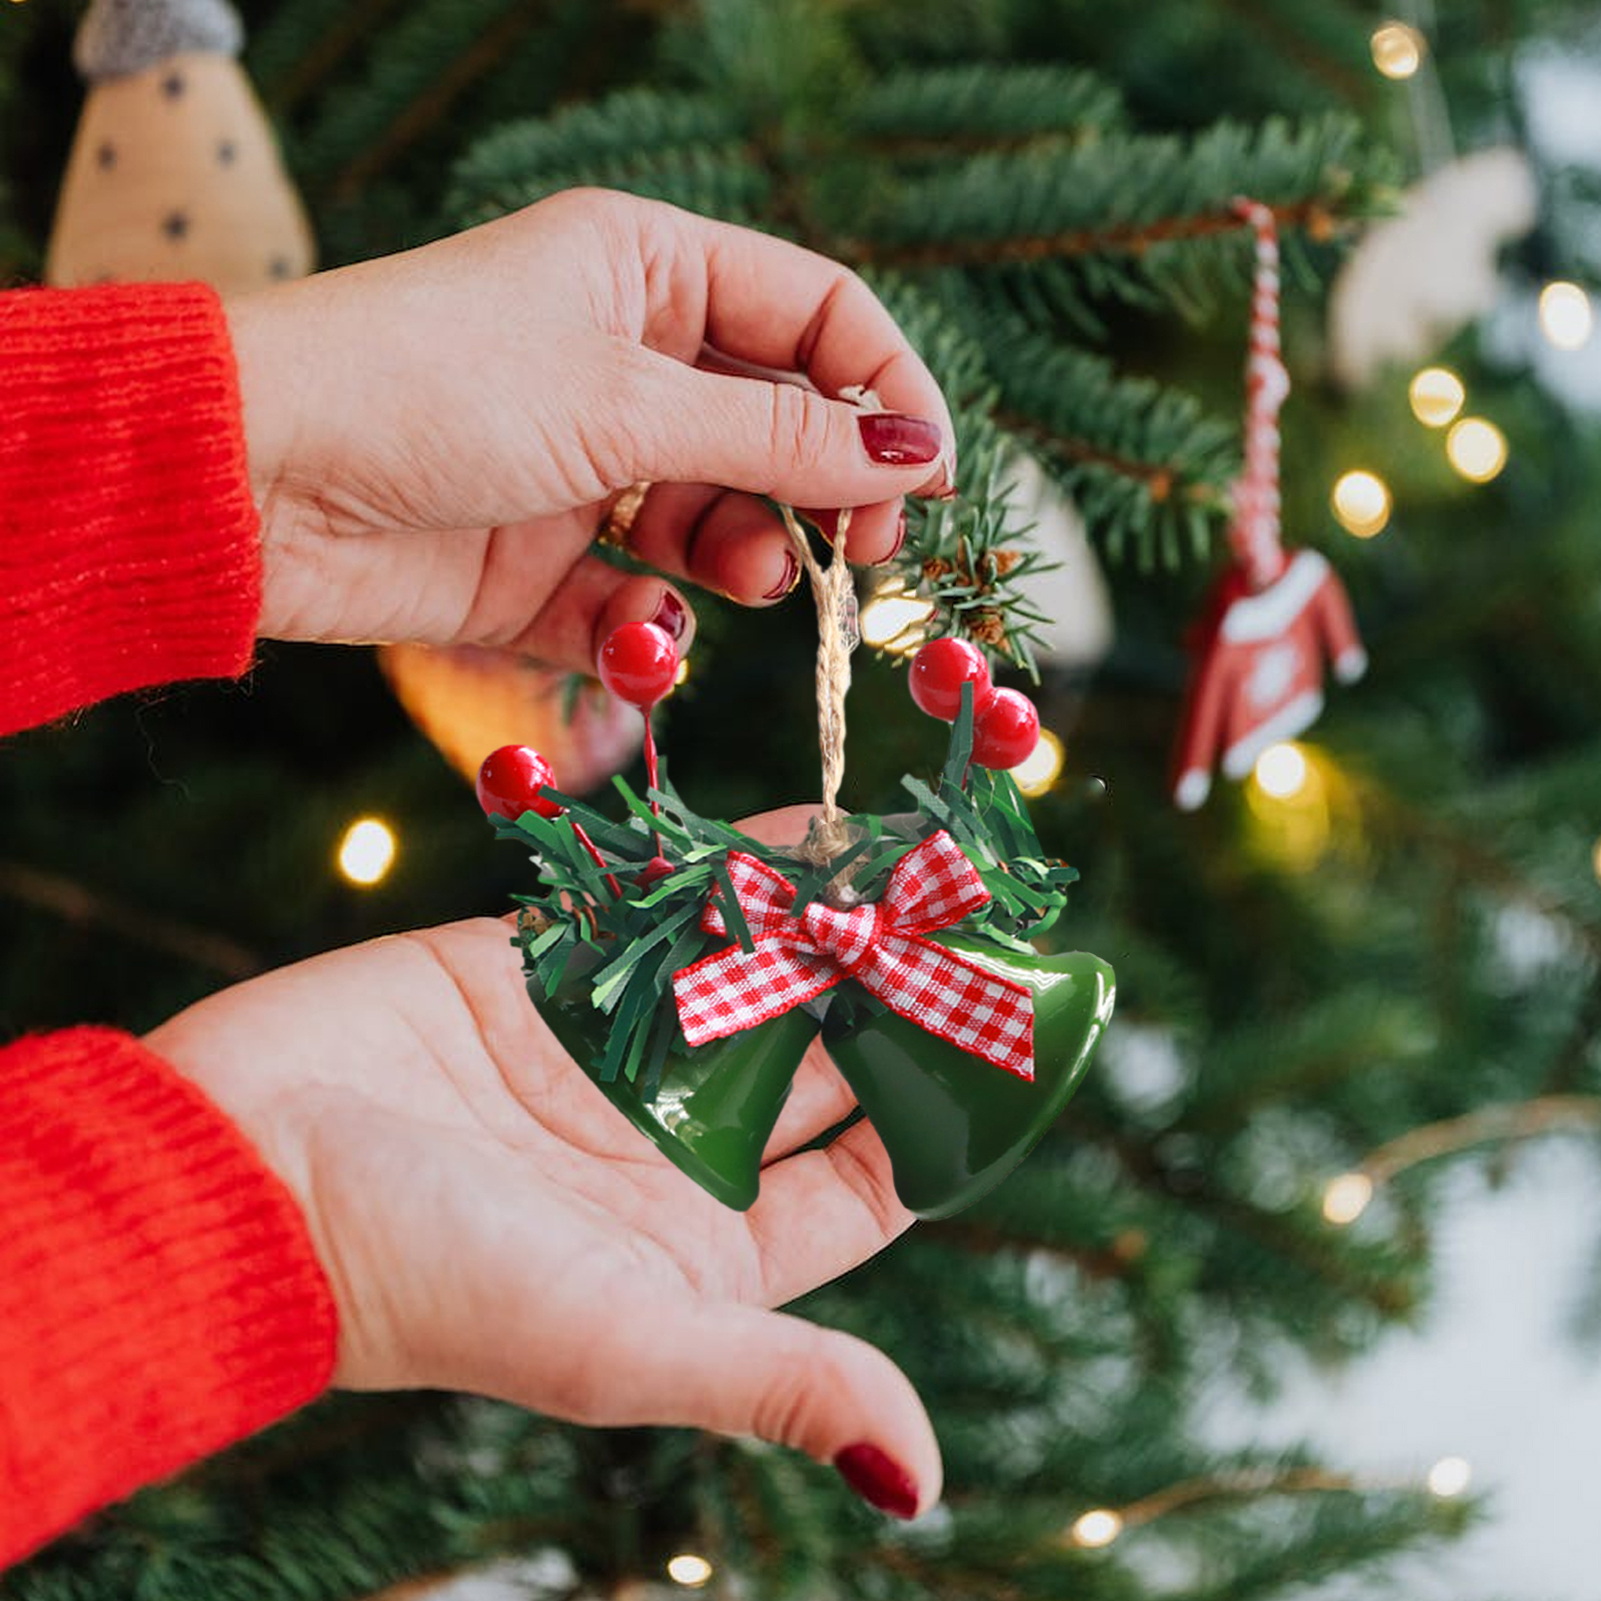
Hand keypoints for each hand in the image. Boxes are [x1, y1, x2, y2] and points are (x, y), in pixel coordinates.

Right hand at [144, 809, 940, 1518]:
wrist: (238, 1167)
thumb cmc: (425, 1278)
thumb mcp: (621, 1342)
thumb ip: (776, 1378)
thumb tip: (918, 1478)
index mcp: (712, 1242)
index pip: (872, 1173)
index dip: (950, 1104)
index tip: (1027, 1029)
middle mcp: (678, 1143)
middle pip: (829, 1055)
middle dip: (906, 989)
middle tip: (988, 912)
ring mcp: (617, 1048)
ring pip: (761, 972)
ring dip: (840, 919)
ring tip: (927, 854)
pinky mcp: (550, 967)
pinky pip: (671, 910)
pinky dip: (743, 871)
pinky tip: (819, 828)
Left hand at [228, 189, 954, 674]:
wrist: (255, 480)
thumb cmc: (431, 387)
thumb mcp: (625, 400)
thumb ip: (779, 436)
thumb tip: (917, 453)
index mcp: (649, 272)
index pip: (817, 315)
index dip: (886, 391)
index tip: (931, 479)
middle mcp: (626, 363)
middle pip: (780, 428)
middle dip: (826, 492)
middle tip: (863, 554)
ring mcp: (587, 468)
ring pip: (718, 521)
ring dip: (745, 558)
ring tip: (740, 578)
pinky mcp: (543, 563)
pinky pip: (637, 601)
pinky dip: (651, 628)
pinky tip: (643, 634)